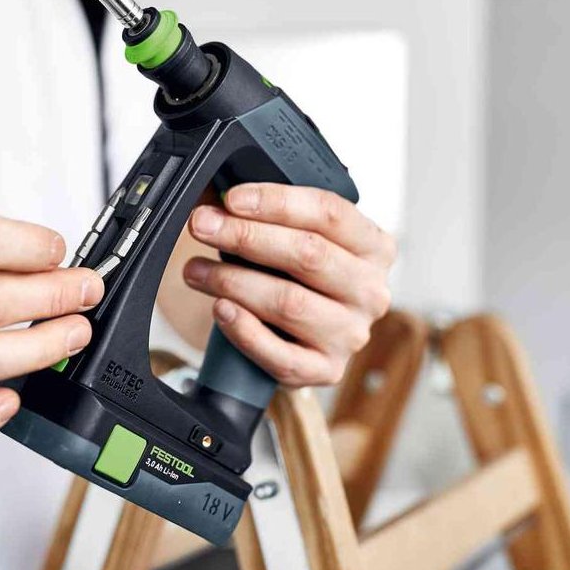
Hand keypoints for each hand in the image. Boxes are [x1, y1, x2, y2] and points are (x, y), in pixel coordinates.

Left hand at [183, 184, 395, 386]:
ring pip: (290, 303)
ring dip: (233, 281)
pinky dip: (245, 331)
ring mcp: (350, 334)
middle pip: (308, 255)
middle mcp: (370, 291)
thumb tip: (220, 199)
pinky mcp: (326, 371)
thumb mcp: (298, 238)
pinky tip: (221, 310)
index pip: (329, 213)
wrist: (303, 336)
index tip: (232, 199)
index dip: (277, 202)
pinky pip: (282, 356)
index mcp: (373, 247)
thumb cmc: (298, 277)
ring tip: (196, 270)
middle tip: (203, 226)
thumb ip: (271, 217)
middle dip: (245, 236)